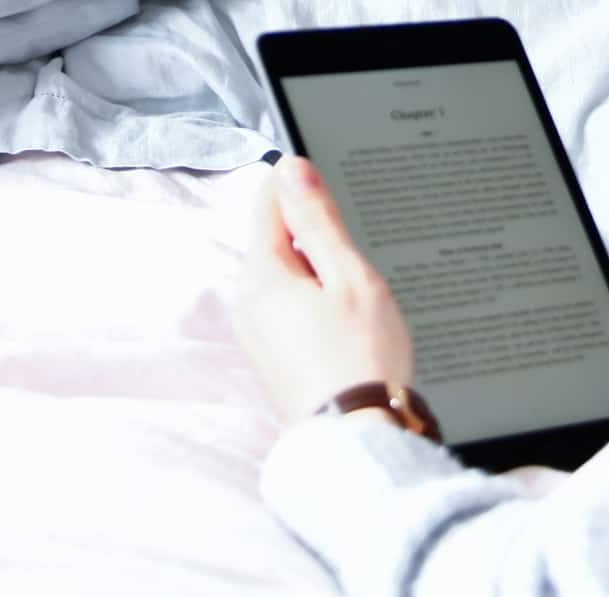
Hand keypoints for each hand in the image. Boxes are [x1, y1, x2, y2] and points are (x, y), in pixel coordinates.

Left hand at [233, 154, 415, 422]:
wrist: (359, 439)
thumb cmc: (361, 358)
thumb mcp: (348, 275)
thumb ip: (317, 219)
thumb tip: (292, 169)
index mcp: (260, 275)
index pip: (268, 201)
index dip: (305, 190)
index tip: (339, 202)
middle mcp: (247, 302)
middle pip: (277, 240)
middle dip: (317, 240)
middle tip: (359, 268)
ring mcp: (257, 333)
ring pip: (288, 276)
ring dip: (321, 276)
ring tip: (358, 305)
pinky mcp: (273, 356)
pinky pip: (291, 309)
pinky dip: (318, 306)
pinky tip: (349, 329)